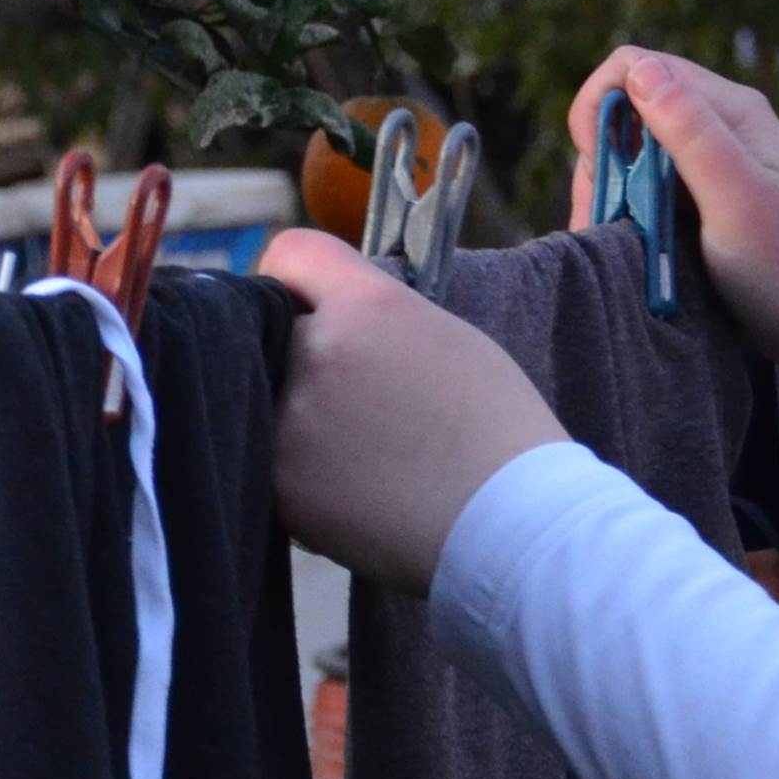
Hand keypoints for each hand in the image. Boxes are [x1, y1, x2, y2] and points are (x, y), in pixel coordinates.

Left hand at [254, 231, 569, 594]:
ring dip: (297, 422)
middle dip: (299, 357)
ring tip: (365, 455)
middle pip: (272, 334)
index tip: (307, 307)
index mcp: (368, 304)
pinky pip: (271, 464)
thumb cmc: (497, 431)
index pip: (292, 253)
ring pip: (266, 403)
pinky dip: (301, 478)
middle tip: (351, 398)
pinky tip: (358, 492)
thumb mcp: (448, 336)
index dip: (297, 281)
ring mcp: (290, 422)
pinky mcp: (280, 486)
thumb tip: (324, 316)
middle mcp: (318, 351)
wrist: (512, 526)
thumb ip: (374, 313)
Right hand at [562, 45, 778, 396]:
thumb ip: (690, 131)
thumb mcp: (737, 197)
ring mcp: (712, 165)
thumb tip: (636, 70)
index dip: (601, 105)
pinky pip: (647, 191)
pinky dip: (628, 215)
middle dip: (601, 160)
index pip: (636, 68)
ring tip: (614, 244)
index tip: (597, 165)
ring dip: (610, 194)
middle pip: (627, 115)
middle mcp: (719, 127)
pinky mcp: (705, 203)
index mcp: (730, 110)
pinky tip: (631, 250)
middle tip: (603, 221)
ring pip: (631, 157)